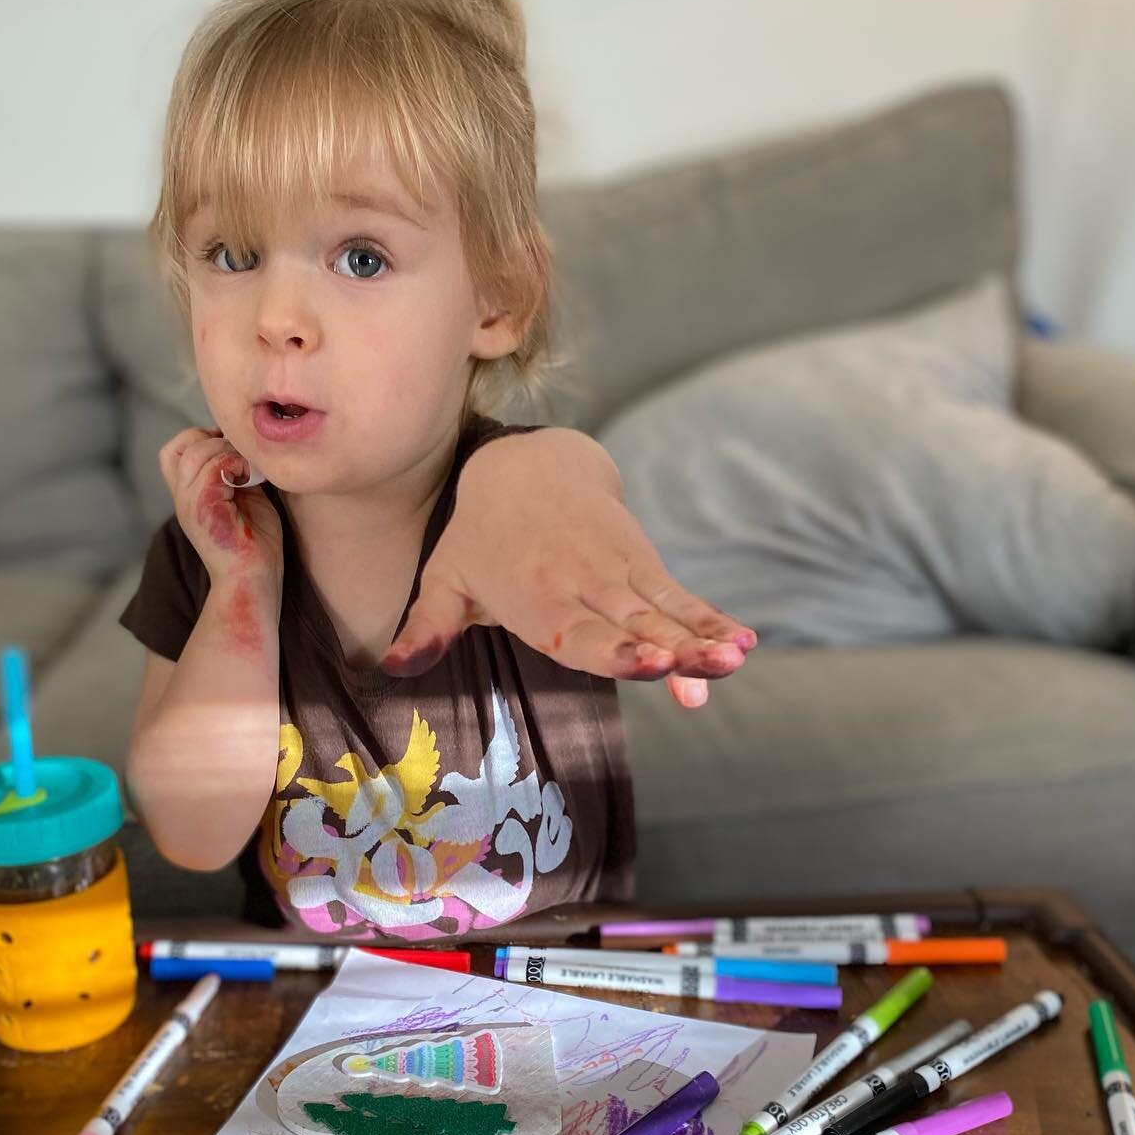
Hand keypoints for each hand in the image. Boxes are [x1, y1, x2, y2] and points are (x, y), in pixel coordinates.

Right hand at [158, 426, 282, 584]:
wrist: (254, 581)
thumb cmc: (255, 545)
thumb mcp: (244, 498)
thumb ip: (235, 473)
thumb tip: (243, 446)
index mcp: (188, 496)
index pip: (174, 451)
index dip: (200, 439)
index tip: (231, 450)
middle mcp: (183, 499)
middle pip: (181, 446)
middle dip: (215, 441)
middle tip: (242, 459)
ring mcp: (190, 504)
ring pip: (197, 452)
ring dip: (227, 451)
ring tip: (247, 469)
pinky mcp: (204, 509)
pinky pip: (213, 467)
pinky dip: (234, 462)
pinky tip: (249, 477)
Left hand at [382, 429, 755, 708]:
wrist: (525, 465)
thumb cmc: (479, 537)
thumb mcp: (446, 578)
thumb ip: (426, 628)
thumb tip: (391, 667)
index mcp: (534, 598)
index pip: (578, 633)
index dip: (613, 651)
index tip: (647, 664)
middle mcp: (582, 585)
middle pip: (633, 624)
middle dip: (672, 649)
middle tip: (706, 670)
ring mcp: (618, 572)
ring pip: (664, 611)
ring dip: (702, 637)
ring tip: (736, 660)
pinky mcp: (642, 563)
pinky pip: (680, 596)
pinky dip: (710, 618)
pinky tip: (742, 643)